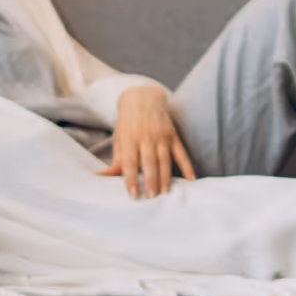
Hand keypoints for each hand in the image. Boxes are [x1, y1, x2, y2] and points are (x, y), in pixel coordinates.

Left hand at [103, 86, 195, 200]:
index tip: (133, 194)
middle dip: (150, 181)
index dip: (131, 179)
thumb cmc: (127, 122)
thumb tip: (104, 177)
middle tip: (151, 197)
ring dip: (165, 178)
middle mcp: (147, 137)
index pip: (130, 162)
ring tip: (164, 193)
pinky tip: (190, 179)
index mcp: (130, 138)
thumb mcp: (119, 138)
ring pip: (165, 160)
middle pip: (149, 163)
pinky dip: (187, 166)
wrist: (143, 98)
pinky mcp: (173, 136)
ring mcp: (162, 136)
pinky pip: (182, 153)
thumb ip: (115, 160)